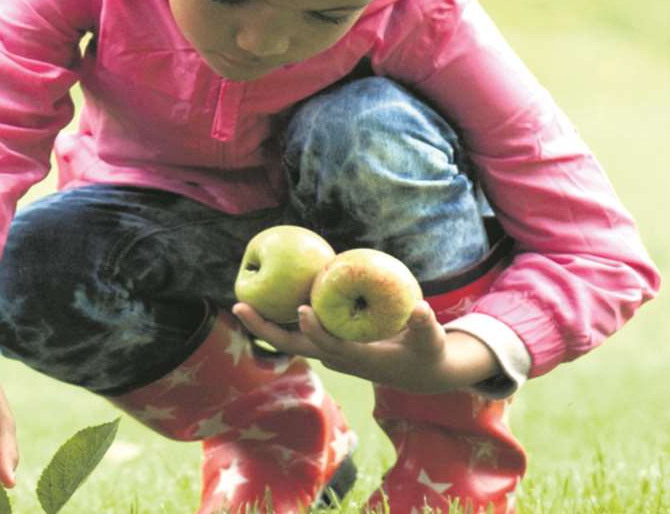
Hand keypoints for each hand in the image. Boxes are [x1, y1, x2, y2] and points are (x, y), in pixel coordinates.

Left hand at [231, 301, 500, 393]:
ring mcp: (328, 352)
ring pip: (289, 340)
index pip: (330, 345)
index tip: (302, 310)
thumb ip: (425, 326)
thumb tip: (421, 307)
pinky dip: (279, 319)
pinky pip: (297, 332)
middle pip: (293, 345)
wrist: (418, 373)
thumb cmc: (425, 352)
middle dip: (265, 329)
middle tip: (238, 306)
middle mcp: (336, 357)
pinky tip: (264, 297)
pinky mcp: (326, 345)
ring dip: (264, 324)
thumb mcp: (430, 341)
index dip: (315, 330)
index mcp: (358, 357)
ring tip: (239, 303)